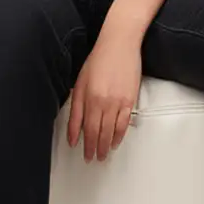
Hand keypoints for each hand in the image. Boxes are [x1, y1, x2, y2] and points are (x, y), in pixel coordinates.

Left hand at [66, 28, 140, 162]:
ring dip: (107, 146)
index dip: (84, 144)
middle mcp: (103, 103)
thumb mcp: (79, 83)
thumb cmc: (98, 60)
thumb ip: (75, 109)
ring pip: (112, 131)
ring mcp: (118, 102)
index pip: (86, 129)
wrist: (119, 44)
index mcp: (88, 98)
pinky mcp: (130, 100)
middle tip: (93, 159)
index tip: (83, 153)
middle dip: (95, 149)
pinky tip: (116, 141)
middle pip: (99, 133)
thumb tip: (73, 131)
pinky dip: (120, 135)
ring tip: (104, 155)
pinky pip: (125, 123)